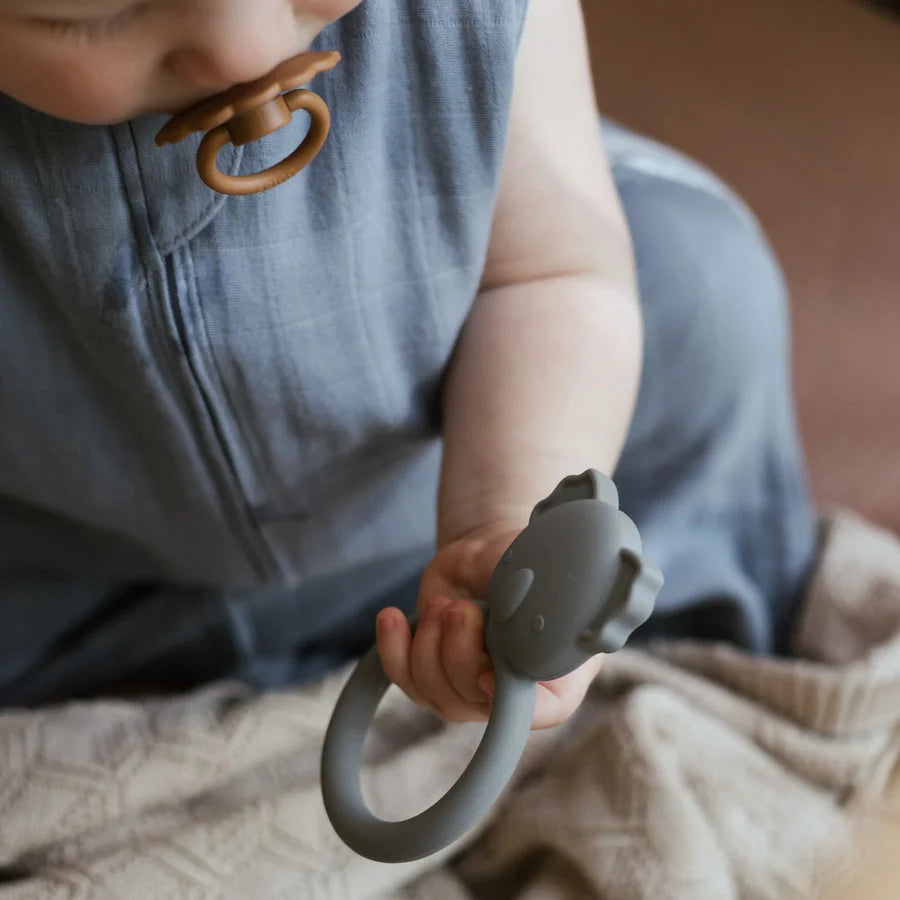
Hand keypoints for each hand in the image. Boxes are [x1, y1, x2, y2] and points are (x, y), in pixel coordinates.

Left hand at [375, 525, 603, 729]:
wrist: (487, 554)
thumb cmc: (521, 562)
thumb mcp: (534, 571)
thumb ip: (531, 601)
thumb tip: (509, 622)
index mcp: (557, 667)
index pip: (547, 709)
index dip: (519, 705)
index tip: (490, 674)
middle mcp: (512, 689)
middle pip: (476, 701)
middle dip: (459, 651)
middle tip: (461, 608)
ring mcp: (467, 689)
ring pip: (433, 691)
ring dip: (429, 642)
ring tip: (441, 603)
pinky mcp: (430, 675)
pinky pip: (402, 678)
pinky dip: (393, 647)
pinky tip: (393, 617)